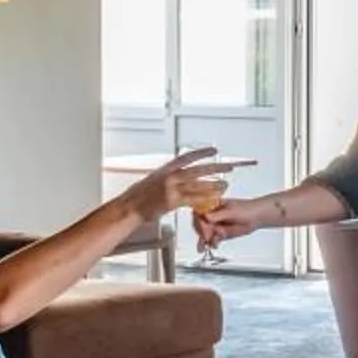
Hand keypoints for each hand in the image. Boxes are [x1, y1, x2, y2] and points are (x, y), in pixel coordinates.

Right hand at [120, 150, 241, 222]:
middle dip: (215, 167)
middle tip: (229, 167)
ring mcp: (171, 188)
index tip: (213, 150)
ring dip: (214, 185)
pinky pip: (193, 199)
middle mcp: (170, 176)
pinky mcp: (173, 200)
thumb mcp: (152, 181)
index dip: (201, 152)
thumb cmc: (136, 198)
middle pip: (198, 169)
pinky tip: (213, 199)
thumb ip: (166, 178)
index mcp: (165, 169)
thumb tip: (175, 176)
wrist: (128, 208)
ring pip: (198, 185)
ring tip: (225, 185)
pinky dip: (204, 199)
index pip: (186, 157)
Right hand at [194, 196, 275, 248]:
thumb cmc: (246, 209)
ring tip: (204, 247)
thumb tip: (206, 216)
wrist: (257, 217)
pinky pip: (212, 239)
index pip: (199, 213)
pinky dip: (211, 243)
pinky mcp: (219, 233)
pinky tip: (213, 246)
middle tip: (209, 238)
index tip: (205, 229)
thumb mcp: (232, 211)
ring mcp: (215, 225)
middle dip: (203, 232)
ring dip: (203, 240)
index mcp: (212, 205)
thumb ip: (218, 215)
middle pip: (200, 224)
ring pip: (205, 233)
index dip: (200, 221)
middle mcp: (211, 215)